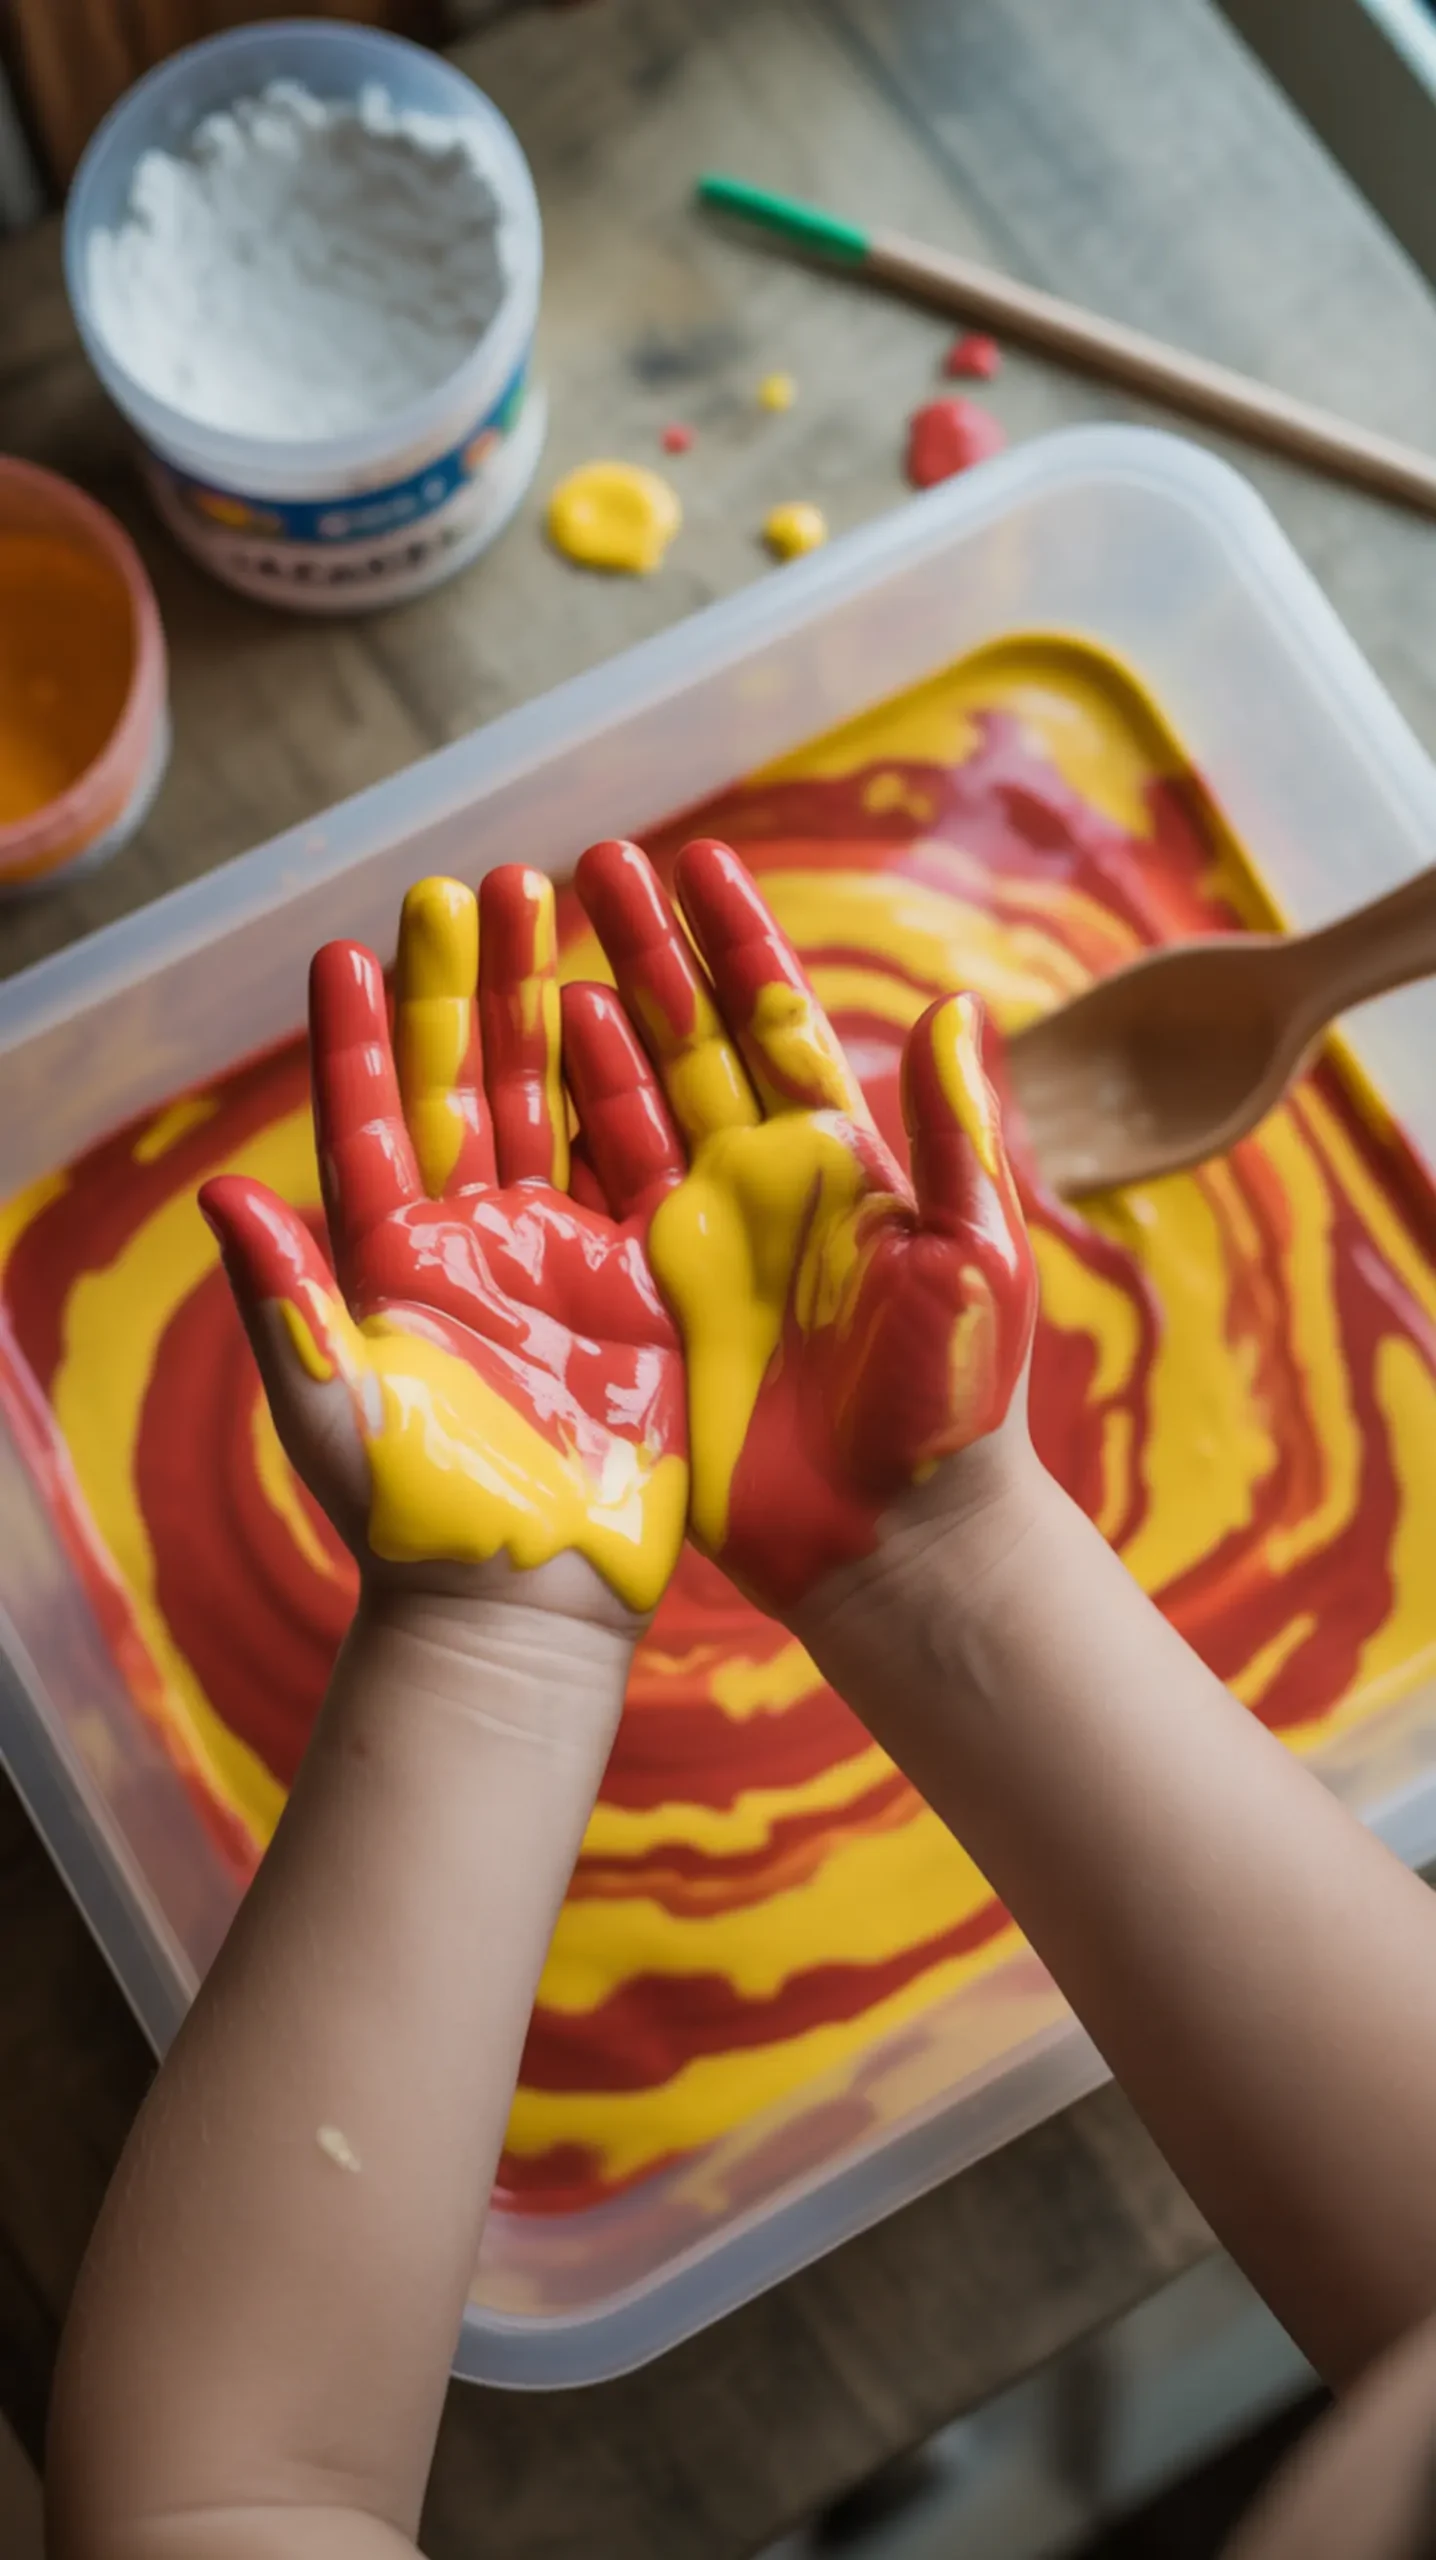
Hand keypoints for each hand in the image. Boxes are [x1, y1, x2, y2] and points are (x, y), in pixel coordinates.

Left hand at [200, 869, 687, 1630]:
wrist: (527, 1604)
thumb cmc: (417, 1520)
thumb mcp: (341, 1411)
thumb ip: (289, 1304)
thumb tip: (224, 1197)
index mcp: (388, 1263)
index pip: (365, 1125)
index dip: (354, 1041)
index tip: (343, 951)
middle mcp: (468, 1243)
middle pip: (465, 1087)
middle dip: (465, 985)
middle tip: (474, 884)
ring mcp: (554, 1255)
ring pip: (548, 1102)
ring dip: (543, 1005)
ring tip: (551, 903)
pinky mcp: (633, 1283)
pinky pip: (630, 1163)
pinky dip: (625, 1087)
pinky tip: (618, 1009)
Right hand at [568, 837, 1037, 1614]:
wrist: (897, 1545)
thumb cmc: (954, 1408)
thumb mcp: (972, 1260)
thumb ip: (957, 1137)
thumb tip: (962, 1004)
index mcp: (841, 1163)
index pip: (776, 1022)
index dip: (734, 941)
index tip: (691, 857)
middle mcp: (763, 1186)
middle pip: (688, 1041)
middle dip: (639, 950)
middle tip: (583, 863)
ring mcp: (701, 1244)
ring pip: (628, 1105)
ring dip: (583, 1024)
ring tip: (531, 944)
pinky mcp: (651, 1308)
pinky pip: (594, 1203)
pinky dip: (560, 1133)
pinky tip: (527, 1069)